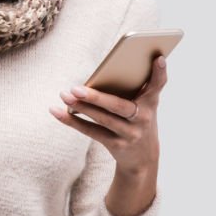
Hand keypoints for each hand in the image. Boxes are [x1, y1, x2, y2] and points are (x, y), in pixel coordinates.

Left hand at [48, 55, 167, 175]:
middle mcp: (143, 119)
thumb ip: (132, 89)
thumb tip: (102, 74)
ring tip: (64, 95)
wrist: (143, 158)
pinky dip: (72, 121)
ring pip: (102, 120)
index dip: (159, 73)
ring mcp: (129, 134)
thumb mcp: (143, 106)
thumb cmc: (137, 120)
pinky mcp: (116, 146)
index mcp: (151, 104)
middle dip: (96, 97)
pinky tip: (56, 111)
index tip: (157, 58)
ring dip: (81, 107)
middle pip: (118, 106)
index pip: (157, 86)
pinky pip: (91, 131)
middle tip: (75, 88)